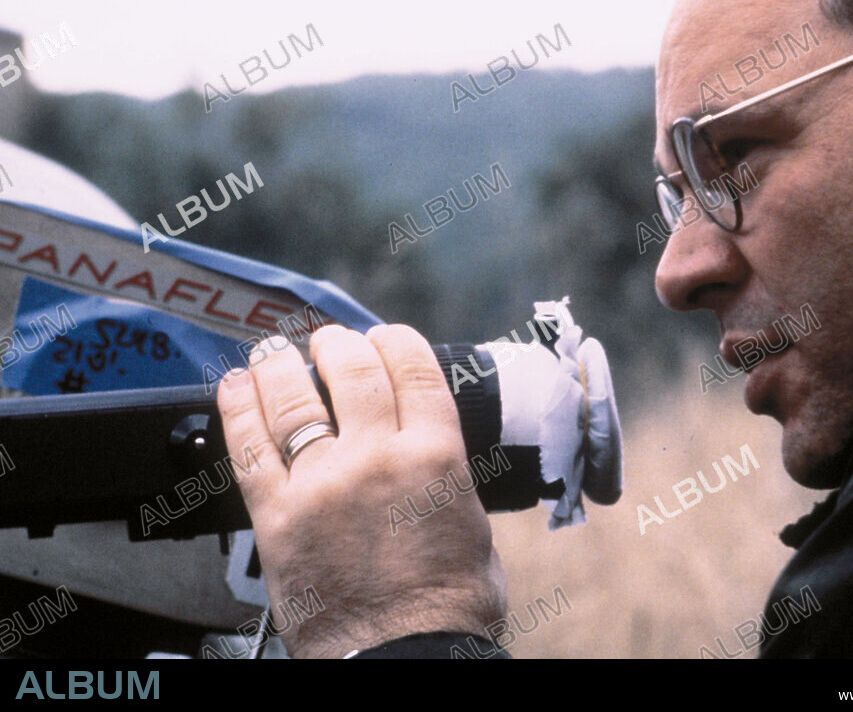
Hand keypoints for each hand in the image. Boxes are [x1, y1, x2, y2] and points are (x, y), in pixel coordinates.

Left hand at [216, 324, 506, 657]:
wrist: (406, 658)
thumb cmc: (448, 607)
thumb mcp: (474, 526)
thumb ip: (447, 478)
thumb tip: (430, 456)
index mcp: (435, 456)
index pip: (412, 369)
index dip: (395, 340)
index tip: (385, 337)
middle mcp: (376, 458)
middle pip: (351, 370)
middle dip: (338, 345)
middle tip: (329, 342)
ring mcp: (321, 484)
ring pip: (293, 398)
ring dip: (281, 364)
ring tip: (276, 352)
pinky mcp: (275, 517)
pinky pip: (247, 448)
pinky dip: (236, 410)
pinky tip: (234, 386)